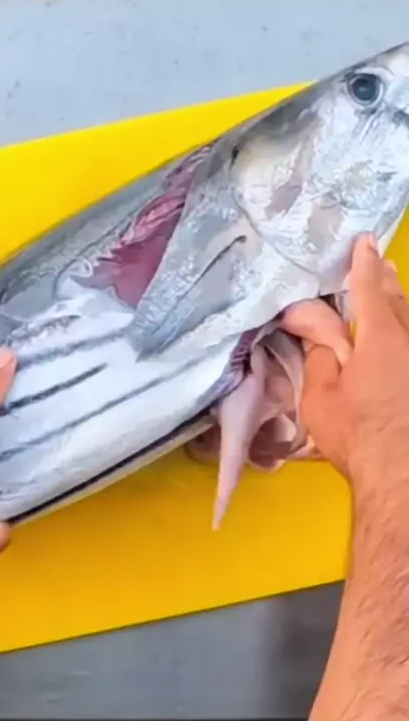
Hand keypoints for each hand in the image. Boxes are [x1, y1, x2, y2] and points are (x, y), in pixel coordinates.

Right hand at [301, 233, 408, 487]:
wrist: (402, 476)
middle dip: (388, 281)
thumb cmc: (356, 436)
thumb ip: (320, 360)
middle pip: (399, 303)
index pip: (369, 291)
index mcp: (380, 339)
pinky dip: (404, 338)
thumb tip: (320, 336)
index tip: (364, 243)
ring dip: (403, 308)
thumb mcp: (321, 398)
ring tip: (396, 297)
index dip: (363, 265)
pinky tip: (397, 351)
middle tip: (382, 265)